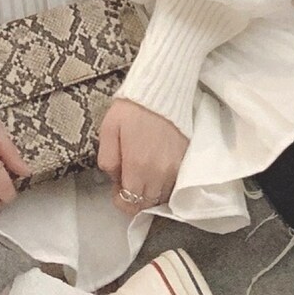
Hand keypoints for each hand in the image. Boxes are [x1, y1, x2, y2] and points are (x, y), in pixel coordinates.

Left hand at [97, 98, 188, 215]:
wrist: (160, 91)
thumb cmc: (130, 110)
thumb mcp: (108, 132)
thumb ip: (107, 161)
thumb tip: (115, 178)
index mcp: (138, 166)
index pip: (130, 202)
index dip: (121, 201)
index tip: (116, 189)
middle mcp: (159, 172)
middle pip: (147, 203)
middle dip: (135, 199)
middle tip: (127, 182)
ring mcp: (175, 168)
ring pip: (162, 197)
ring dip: (150, 194)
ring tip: (141, 177)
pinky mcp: (185, 161)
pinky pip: (175, 185)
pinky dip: (164, 186)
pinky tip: (156, 173)